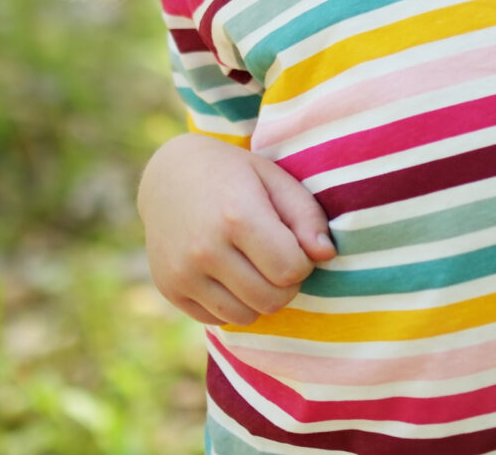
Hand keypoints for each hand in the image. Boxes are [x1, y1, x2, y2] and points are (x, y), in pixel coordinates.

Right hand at [138, 131, 337, 326]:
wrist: (170, 175)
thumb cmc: (235, 175)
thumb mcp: (275, 180)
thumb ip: (306, 216)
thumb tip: (326, 256)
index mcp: (237, 216)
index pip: (291, 270)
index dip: (303, 261)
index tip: (294, 244)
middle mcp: (205, 250)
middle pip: (271, 299)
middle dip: (285, 284)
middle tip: (279, 258)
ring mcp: (182, 274)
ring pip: (245, 317)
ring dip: (260, 298)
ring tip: (256, 267)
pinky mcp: (169, 290)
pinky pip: (217, 320)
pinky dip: (232, 304)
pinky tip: (229, 274)